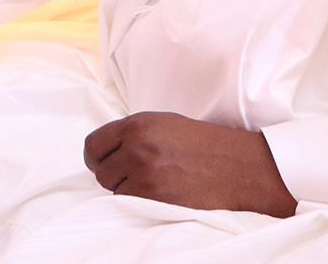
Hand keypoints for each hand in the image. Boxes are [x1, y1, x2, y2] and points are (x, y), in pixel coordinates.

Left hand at [84, 112, 295, 216]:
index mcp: (137, 125)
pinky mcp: (156, 198)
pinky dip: (136, 202)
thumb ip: (131, 133)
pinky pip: (129, 204)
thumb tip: (106, 148)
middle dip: (111, 173)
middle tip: (128, 174)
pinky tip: (154, 193)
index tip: (101, 161)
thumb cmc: (201, 143)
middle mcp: (137, 147)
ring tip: (147, 182)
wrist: (235, 165)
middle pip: (100, 170)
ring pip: (113, 189)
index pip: (93, 144)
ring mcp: (145, 175)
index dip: (95, 156)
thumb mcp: (163, 123)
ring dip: (124, 188)